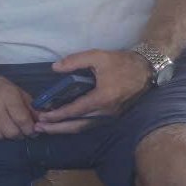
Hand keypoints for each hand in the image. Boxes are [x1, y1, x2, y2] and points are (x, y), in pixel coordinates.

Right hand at [0, 65, 36, 139]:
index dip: (29, 129)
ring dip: (3, 135)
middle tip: (18, 132)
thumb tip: (42, 120)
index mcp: (7, 94)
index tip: (31, 132)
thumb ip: (30, 106)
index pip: (21, 119)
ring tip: (4, 128)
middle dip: (17, 135)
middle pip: (10, 131)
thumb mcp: (16, 91)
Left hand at [32, 48, 152, 133]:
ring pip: (84, 127)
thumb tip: (54, 67)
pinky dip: (76, 126)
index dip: (58, 115)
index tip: (42, 116)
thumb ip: (75, 61)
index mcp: (102, 97)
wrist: (146, 69)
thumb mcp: (98, 56)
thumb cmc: (121, 62)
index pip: (75, 110)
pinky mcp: (112, 115)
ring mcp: (110, 115)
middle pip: (78, 125)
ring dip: (65, 129)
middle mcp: (106, 111)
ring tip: (47, 129)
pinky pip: (91, 124)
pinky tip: (65, 124)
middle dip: (57, 128)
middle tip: (39, 128)